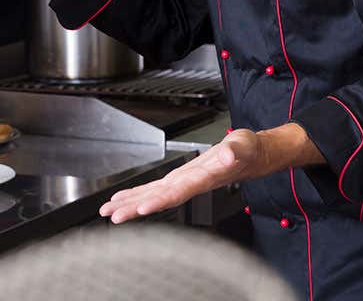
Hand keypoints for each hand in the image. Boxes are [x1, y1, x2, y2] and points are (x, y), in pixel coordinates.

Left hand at [99, 129, 266, 223]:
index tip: (141, 208)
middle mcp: (190, 184)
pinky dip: (139, 194)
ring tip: (109, 211)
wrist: (253, 157)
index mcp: (203, 179)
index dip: (159, 201)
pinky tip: (125, 199)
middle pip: (159, 199)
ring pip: (153, 196)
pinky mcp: (181, 179)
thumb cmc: (248, 152)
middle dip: (136, 209)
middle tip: (113, 216)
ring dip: (131, 204)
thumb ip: (235, 151)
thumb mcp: (244, 145)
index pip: (178, 193)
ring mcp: (184, 183)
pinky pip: (156, 189)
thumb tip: (228, 156)